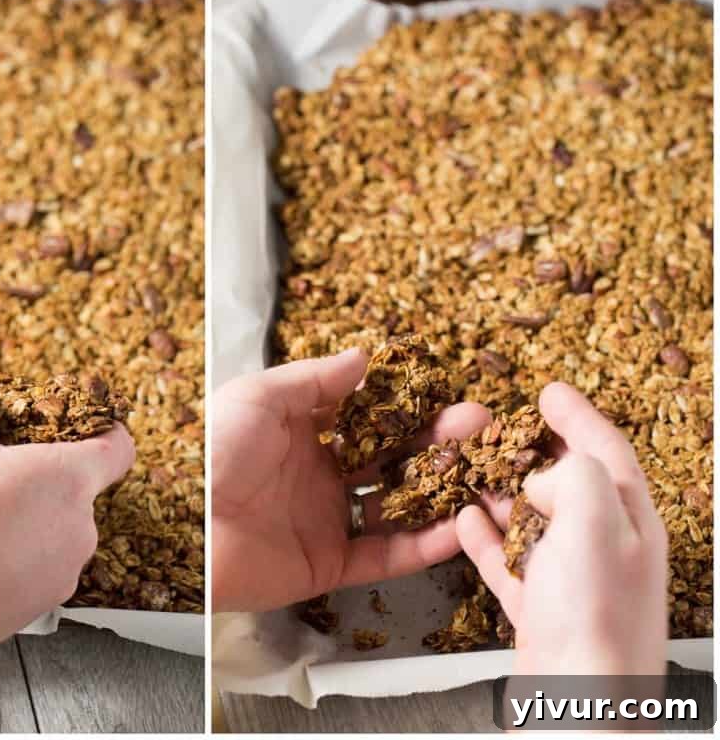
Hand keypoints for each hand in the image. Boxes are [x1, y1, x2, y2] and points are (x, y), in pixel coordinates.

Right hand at [0, 383, 135, 665]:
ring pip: (54, 527)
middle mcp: (83, 526)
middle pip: (77, 486)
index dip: (104, 430)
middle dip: (39, 475)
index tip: (82, 427)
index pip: (120, 447)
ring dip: (24, 516)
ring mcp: (67, 568)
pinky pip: (37, 564)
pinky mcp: (44, 601)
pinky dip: (13, 554)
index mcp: (73, 478)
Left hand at [212, 349, 489, 612]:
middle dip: (436, 442)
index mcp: (300, 433)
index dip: (405, 405)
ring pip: (395, 506)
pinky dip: (423, 546)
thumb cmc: (213, 451)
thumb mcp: (258, 397)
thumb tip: (364, 358)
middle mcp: (318, 475)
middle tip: (479, 425)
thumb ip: (314, 380)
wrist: (183, 527)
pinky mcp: (327, 565)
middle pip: (389, 458)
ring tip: (483, 473)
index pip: (366, 416)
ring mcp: (325, 521)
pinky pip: (384, 556)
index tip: (446, 391)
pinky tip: (460, 526)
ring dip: (439, 491)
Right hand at [456, 382, 667, 674]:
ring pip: (531, 519)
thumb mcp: (597, 522)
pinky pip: (506, 559)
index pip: (606, 450)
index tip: (550, 390)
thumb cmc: (596, 618)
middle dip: (530, 452)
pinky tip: (463, 522)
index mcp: (629, 520)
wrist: (577, 703)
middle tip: (498, 427)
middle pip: (565, 482)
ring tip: (469, 470)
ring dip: (499, 492)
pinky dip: (483, 537)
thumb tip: (541, 476)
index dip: (578, 416)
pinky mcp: (537, 606)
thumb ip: (574, 477)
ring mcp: (569, 578)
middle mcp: (604, 546)